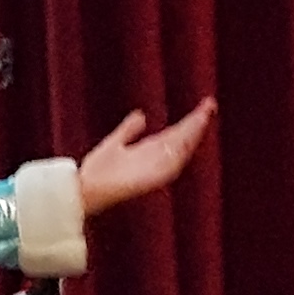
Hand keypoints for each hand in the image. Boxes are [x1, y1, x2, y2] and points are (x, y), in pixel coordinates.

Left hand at [78, 97, 216, 219]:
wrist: (84, 189)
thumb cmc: (97, 173)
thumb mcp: (114, 143)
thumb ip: (128, 130)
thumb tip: (141, 114)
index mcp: (149, 151)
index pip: (175, 133)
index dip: (190, 121)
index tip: (205, 105)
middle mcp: (155, 160)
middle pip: (181, 139)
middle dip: (195, 124)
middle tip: (209, 105)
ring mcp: (155, 170)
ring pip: (179, 149)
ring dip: (191, 134)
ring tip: (202, 116)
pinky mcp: (151, 180)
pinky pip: (169, 165)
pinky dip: (179, 153)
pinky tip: (187, 139)